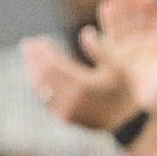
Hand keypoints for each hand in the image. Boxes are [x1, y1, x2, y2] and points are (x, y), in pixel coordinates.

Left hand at [20, 35, 137, 130]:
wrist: (129, 124)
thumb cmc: (126, 93)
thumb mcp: (119, 69)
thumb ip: (102, 50)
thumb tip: (86, 31)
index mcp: (83, 86)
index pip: (54, 65)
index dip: (43, 51)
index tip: (38, 40)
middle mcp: (71, 100)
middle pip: (43, 76)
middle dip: (33, 58)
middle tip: (27, 45)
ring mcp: (66, 111)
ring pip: (41, 89)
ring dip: (33, 72)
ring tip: (30, 59)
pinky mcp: (65, 118)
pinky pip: (46, 101)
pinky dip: (39, 86)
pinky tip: (38, 78)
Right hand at [85, 0, 156, 115]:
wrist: (145, 112)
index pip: (156, 20)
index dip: (152, 7)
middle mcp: (143, 44)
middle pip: (137, 16)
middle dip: (133, 0)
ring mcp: (128, 49)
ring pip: (122, 22)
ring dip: (119, 7)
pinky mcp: (114, 56)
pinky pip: (108, 36)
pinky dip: (106, 22)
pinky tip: (105, 9)